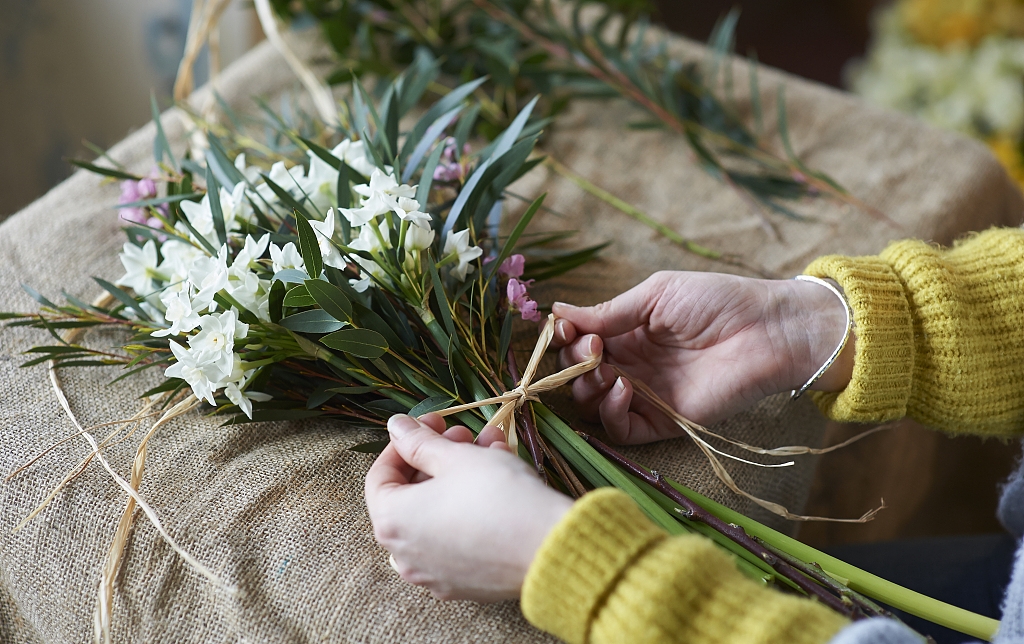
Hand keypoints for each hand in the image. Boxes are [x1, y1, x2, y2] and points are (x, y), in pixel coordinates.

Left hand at [364, 413, 572, 601]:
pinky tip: (499, 481)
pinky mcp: (462, 584)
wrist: (548, 547)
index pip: (380, 475)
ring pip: (438, 513)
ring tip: (492, 449)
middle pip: (412, 494)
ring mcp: (433, 573)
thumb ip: (418, 441)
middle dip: (439, 457)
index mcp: (393, 522)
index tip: (431, 423)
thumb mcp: (455, 457)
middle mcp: (404, 554)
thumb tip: (395, 426)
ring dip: (459, 477)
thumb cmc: (497, 496)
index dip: (405, 442)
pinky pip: (456, 538)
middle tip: (464, 435)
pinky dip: (469, 509)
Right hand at [550, 271, 853, 443]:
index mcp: (629, 332)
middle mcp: (632, 365)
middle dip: (572, 362)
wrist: (767, 330)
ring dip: (586, 387)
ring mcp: (646, 394)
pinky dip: (610, 413)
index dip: (566, 338)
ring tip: (605, 368)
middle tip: (591, 348)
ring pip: (592, 404)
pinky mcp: (663, 421)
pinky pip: (621, 429)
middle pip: (578, 375)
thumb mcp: (657, 295)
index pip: (580, 342)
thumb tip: (558, 313)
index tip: (562, 329)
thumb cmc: (718, 301)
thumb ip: (609, 311)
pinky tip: (622, 389)